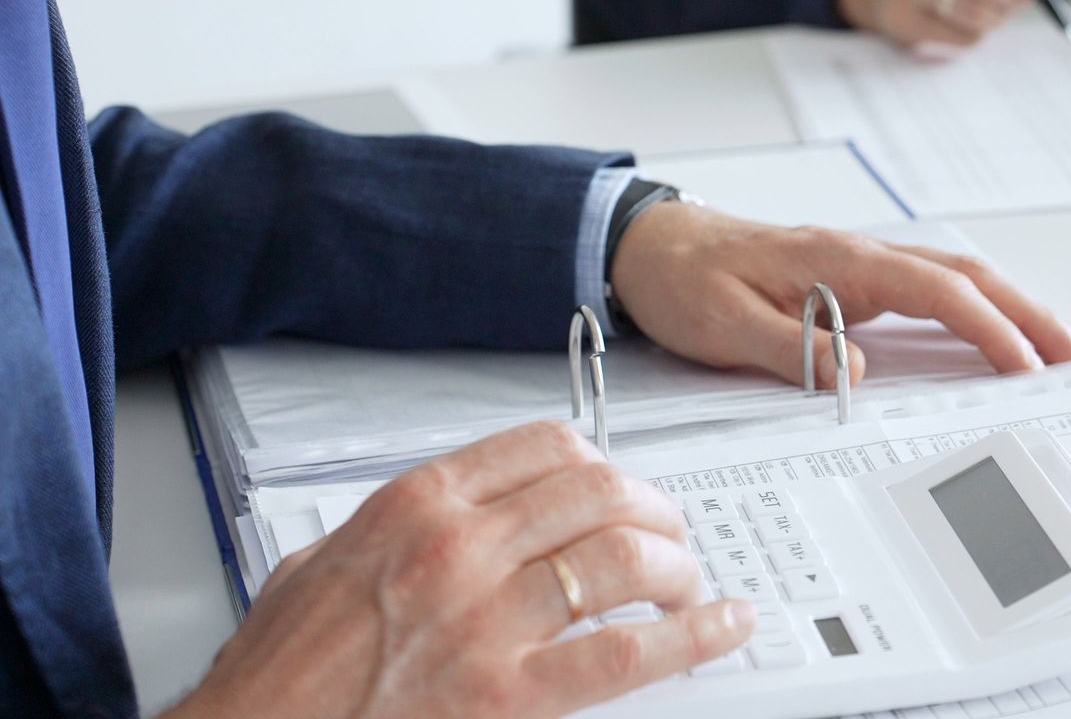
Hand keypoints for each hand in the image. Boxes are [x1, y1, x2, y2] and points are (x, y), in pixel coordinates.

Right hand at [165, 422, 752, 718]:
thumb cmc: (276, 675)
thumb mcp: (319, 566)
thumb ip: (392, 533)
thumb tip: (446, 520)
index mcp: (416, 507)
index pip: (544, 448)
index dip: (601, 463)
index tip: (617, 482)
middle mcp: (459, 550)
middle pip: (599, 493)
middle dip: (652, 508)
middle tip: (668, 532)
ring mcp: (487, 621)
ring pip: (622, 559)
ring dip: (675, 565)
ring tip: (689, 583)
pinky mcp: (509, 694)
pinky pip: (626, 652)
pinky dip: (692, 635)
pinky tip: (722, 625)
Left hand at [611, 202, 1070, 386]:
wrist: (647, 245)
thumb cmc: (682, 279)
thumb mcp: (723, 324)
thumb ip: (791, 347)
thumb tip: (855, 372)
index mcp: (838, 260)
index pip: (936, 290)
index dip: (988, 327)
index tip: (1025, 364)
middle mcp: (860, 256)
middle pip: (968, 275)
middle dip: (1030, 314)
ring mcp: (861, 267)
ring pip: (957, 278)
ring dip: (1012, 310)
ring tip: (1057, 352)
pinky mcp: (853, 281)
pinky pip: (932, 290)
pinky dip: (977, 310)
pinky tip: (995, 337)